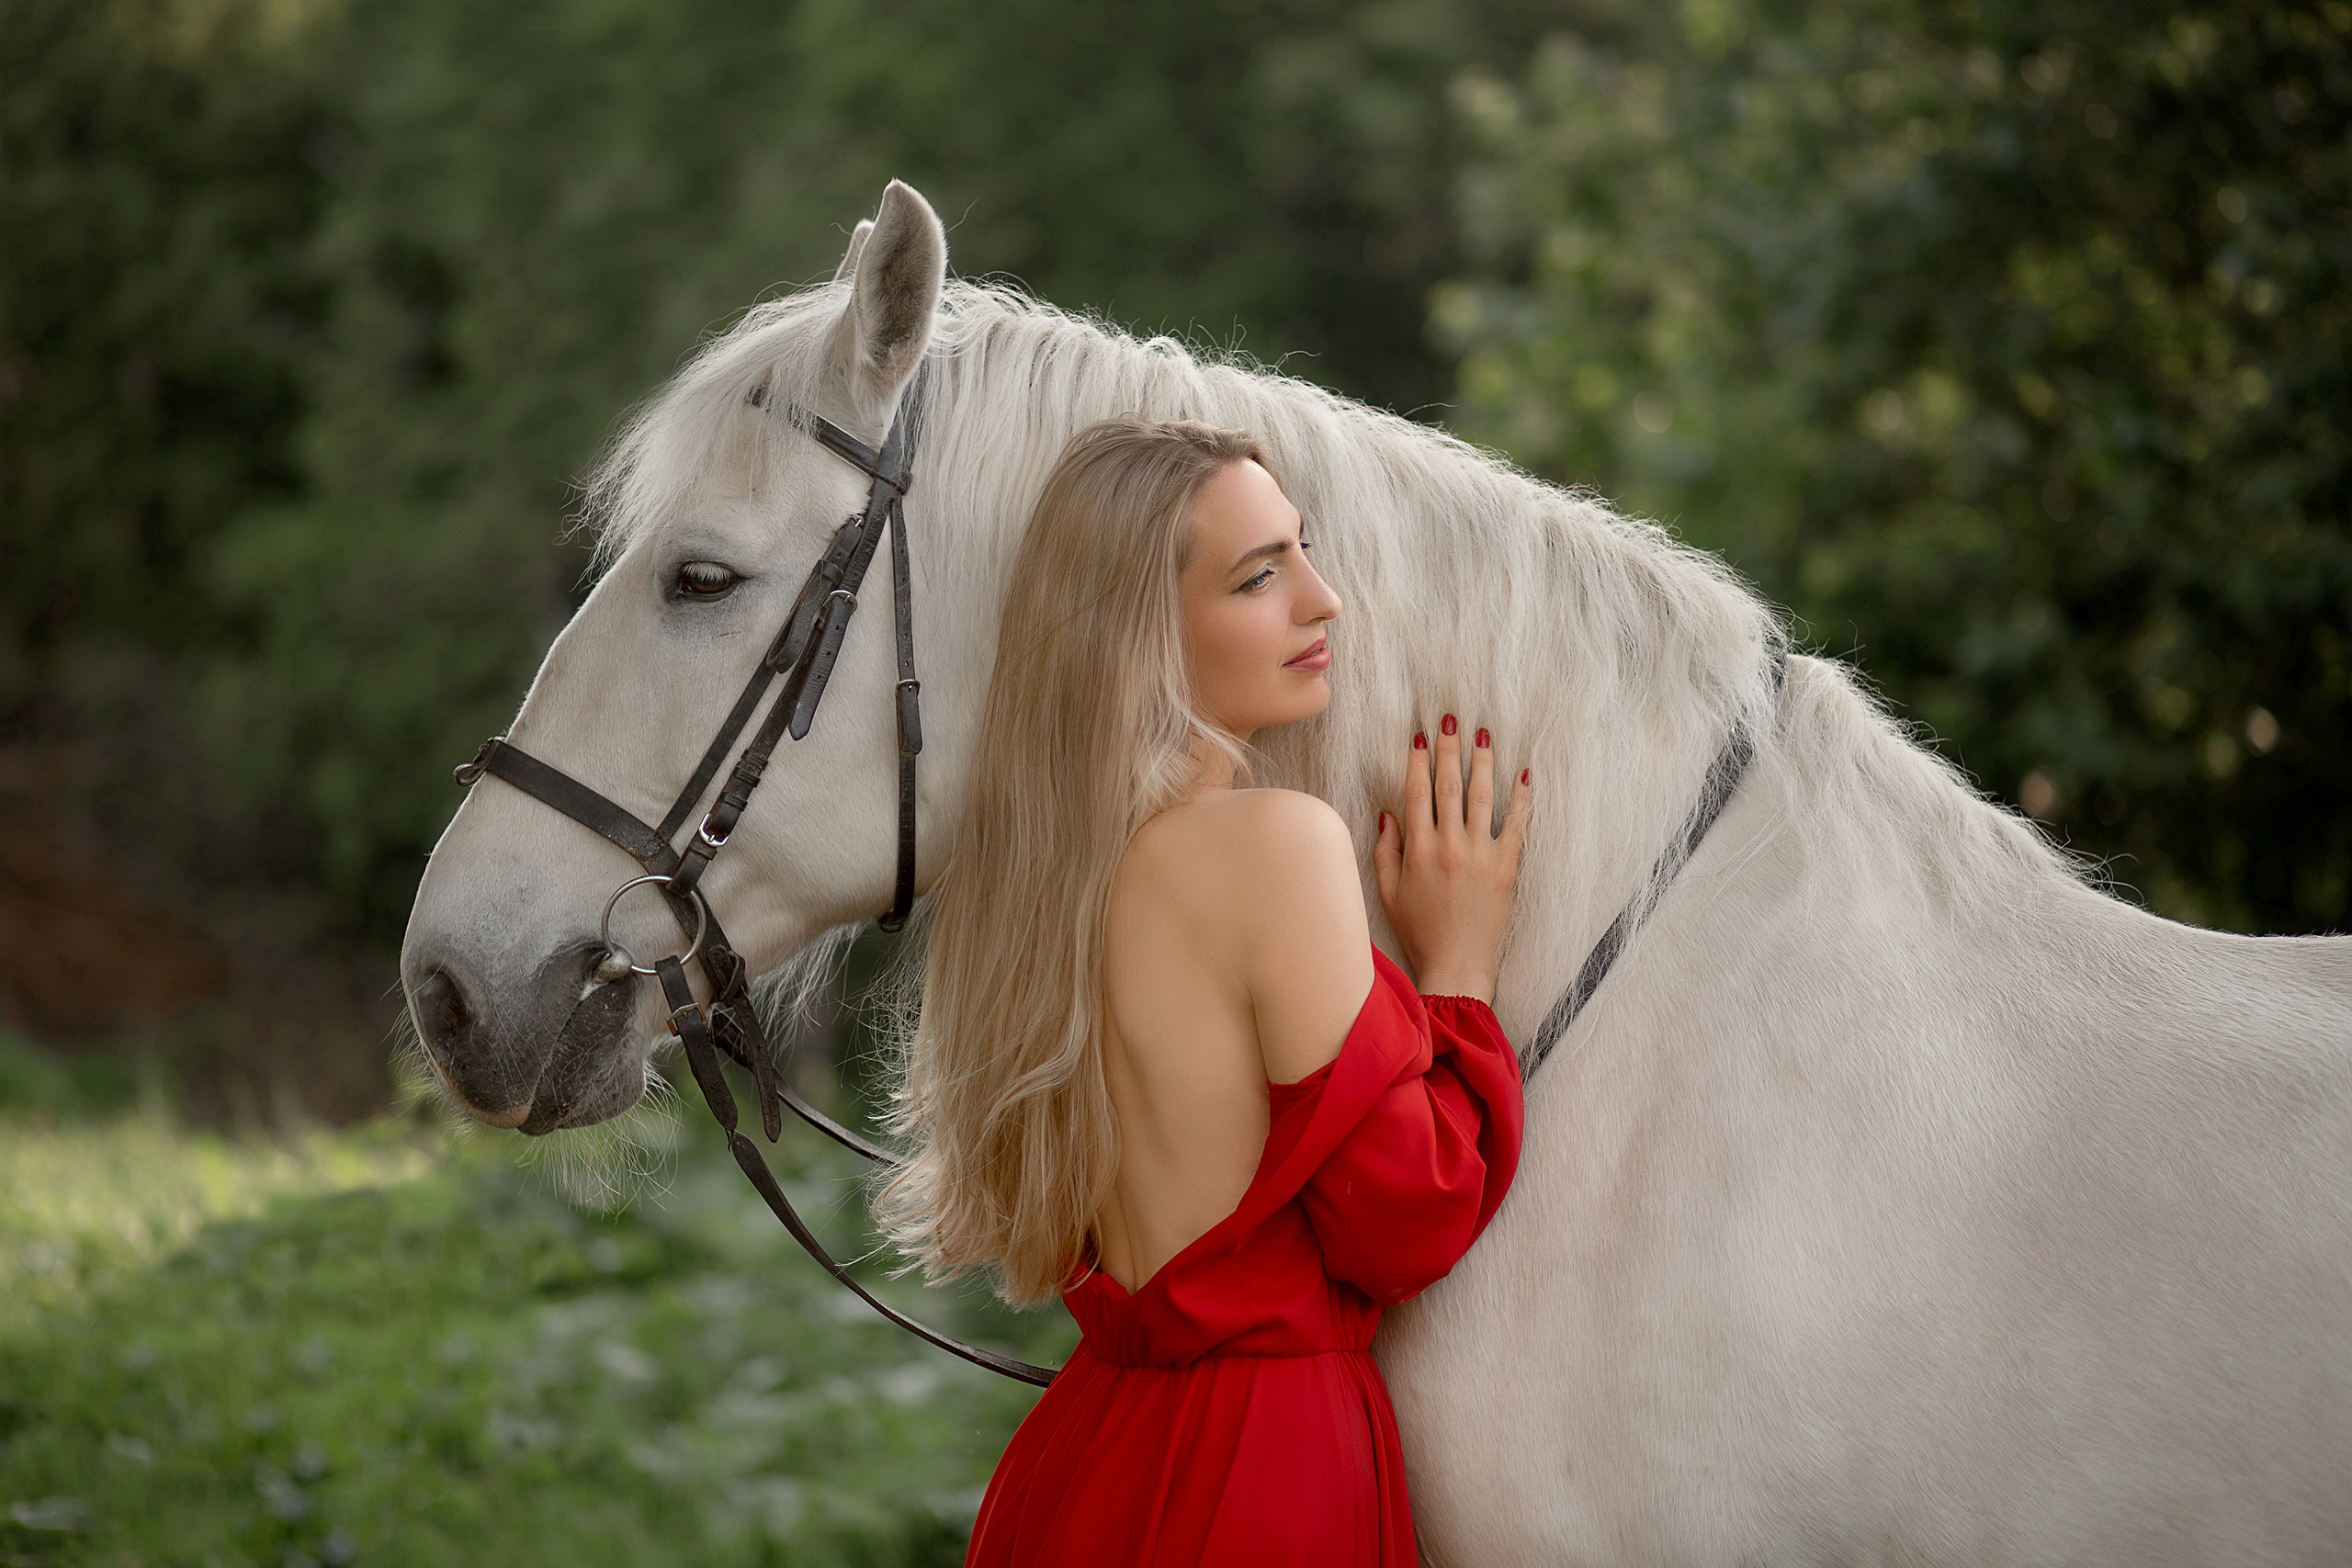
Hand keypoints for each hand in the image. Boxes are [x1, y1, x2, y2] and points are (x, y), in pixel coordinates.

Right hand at [1374, 716, 1529, 1002]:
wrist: (1457, 966)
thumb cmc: (1420, 933)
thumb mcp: (1388, 894)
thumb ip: (1384, 852)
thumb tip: (1387, 815)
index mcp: (1417, 851)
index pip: (1417, 793)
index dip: (1418, 761)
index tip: (1420, 736)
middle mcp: (1449, 846)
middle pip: (1448, 786)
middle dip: (1449, 749)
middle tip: (1451, 720)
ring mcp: (1480, 855)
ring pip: (1482, 797)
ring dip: (1482, 762)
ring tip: (1483, 735)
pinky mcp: (1507, 868)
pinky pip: (1516, 825)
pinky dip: (1521, 798)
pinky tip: (1524, 774)